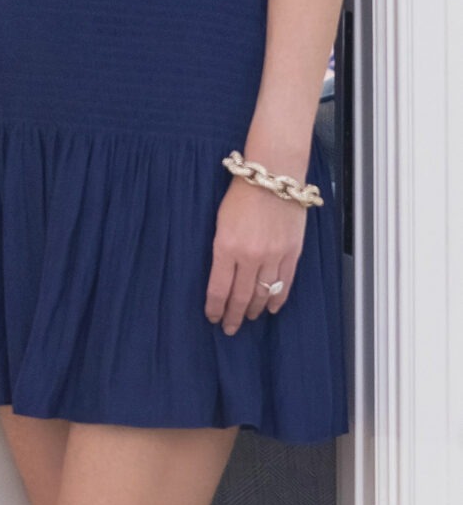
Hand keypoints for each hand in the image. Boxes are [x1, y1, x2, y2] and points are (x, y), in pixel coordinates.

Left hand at [206, 176, 306, 334]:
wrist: (273, 176)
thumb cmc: (241, 195)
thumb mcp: (220, 223)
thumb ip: (221, 252)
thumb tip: (222, 278)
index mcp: (226, 248)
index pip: (218, 289)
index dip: (215, 308)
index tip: (212, 318)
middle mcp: (250, 256)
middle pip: (241, 297)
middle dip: (234, 316)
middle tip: (229, 328)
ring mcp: (274, 256)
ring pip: (264, 294)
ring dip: (255, 310)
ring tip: (249, 319)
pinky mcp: (292, 252)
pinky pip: (285, 284)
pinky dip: (277, 299)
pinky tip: (271, 308)